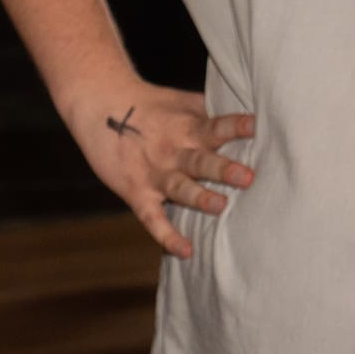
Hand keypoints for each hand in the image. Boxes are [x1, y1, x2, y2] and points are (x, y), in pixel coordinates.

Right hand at [72, 82, 255, 259]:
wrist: (99, 103)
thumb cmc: (148, 104)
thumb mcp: (181, 102)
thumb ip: (211, 113)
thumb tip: (253, 118)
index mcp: (188, 127)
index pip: (216, 126)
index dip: (236, 126)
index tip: (256, 126)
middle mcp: (174, 151)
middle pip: (201, 161)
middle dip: (223, 169)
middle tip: (247, 177)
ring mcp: (155, 174)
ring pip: (180, 188)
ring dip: (199, 198)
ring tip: (220, 206)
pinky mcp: (136, 192)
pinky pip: (152, 218)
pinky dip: (167, 236)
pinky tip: (185, 251)